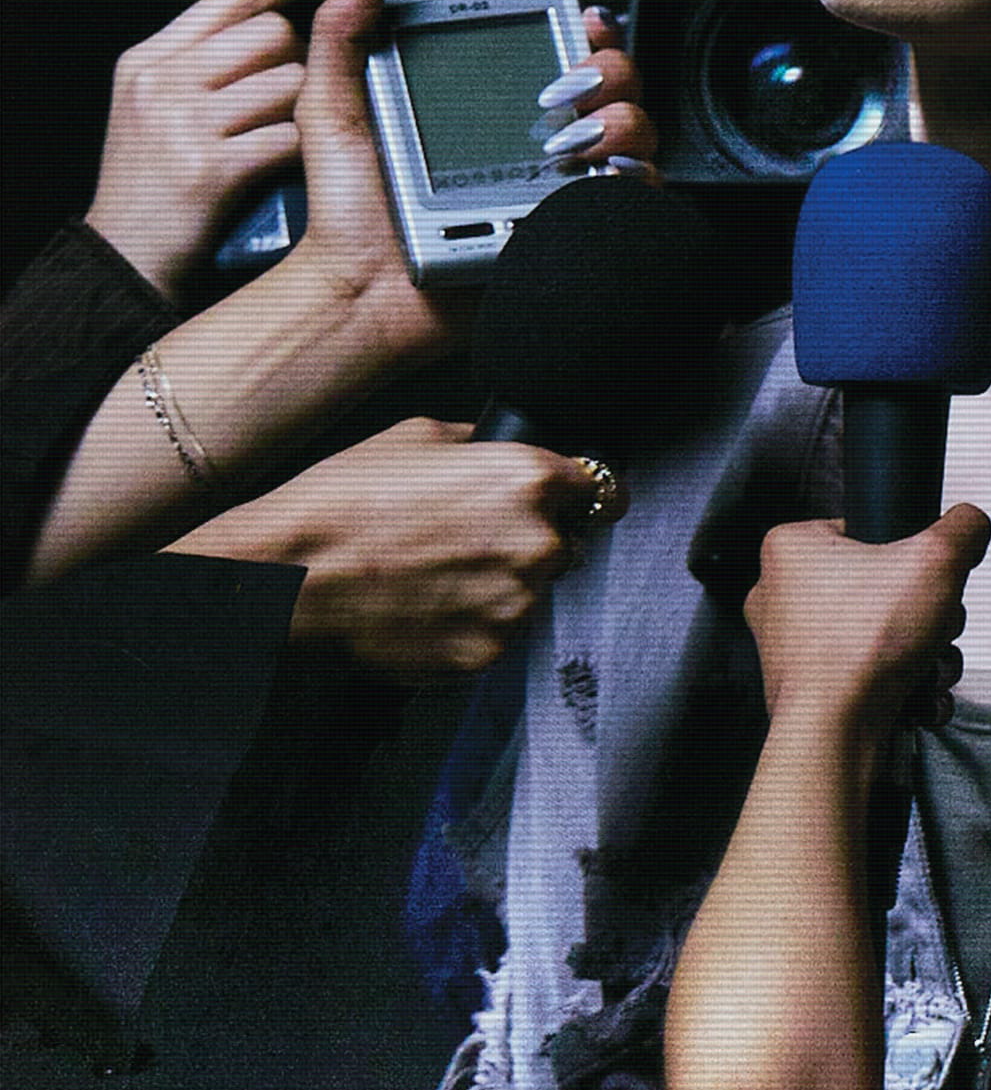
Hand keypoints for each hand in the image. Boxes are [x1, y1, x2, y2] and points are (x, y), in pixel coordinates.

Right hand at [85, 0, 345, 302]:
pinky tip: (277, 170)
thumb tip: (285, 14)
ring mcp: (182, 122)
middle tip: (284, 105)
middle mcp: (163, 81)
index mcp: (151, 58)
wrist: (124, 256)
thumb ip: (211, 57)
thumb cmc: (155, 183)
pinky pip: (291, 136)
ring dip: (302, 113)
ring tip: (270, 142)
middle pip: (274, 34)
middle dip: (299, 64)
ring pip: (292, 82)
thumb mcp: (160, 105)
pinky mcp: (209, 167)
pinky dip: (297, 153)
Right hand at [173, 417, 607, 671]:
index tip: (571, 505)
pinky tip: (426, 607)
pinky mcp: (488, 653)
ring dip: (503, 586)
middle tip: (472, 542)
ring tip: (438, 575)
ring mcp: (516, 604)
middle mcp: (538, 543)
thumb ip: (483, 445)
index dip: (583, 498)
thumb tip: (502, 452)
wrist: (288, 577)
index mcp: (530, 479)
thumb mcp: (421, 436)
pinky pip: (498, 633)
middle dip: (533, 542)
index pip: (603, 491)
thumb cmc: (344, 498)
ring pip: (533, 593)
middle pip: (567, 544)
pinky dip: (473, 624)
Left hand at [285, 0, 664, 362]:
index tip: (582, 22)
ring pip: (635, 132)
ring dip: (620, 122)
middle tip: (568, 88)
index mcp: (489, 103)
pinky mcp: (571, 229)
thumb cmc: (349, 217)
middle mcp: (535, 138)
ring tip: (575, 139)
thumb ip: (341, 41)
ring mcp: (560, 183)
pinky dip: (629, 182)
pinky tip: (594, 177)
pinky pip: (632, 198)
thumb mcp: (333, 114)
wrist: (364, 296)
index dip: (588, 31)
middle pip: (614, 83)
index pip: (560, 48)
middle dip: (609, 72)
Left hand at [745, 505, 990, 745]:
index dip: (906, 552)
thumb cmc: (859, 650)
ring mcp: (793, 648)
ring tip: (926, 662)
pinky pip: (869, 674)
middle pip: (882, 587)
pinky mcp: (811, 690)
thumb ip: (963, 527)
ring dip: (920, 651)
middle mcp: (781, 596)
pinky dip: (902, 684)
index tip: (919, 573)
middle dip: (922, 612)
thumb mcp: (936, 559)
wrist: (836, 734)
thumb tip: (969, 525)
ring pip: (881, 635)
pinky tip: (916, 690)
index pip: (865, 530)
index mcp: (791, 549)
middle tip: (928, 621)